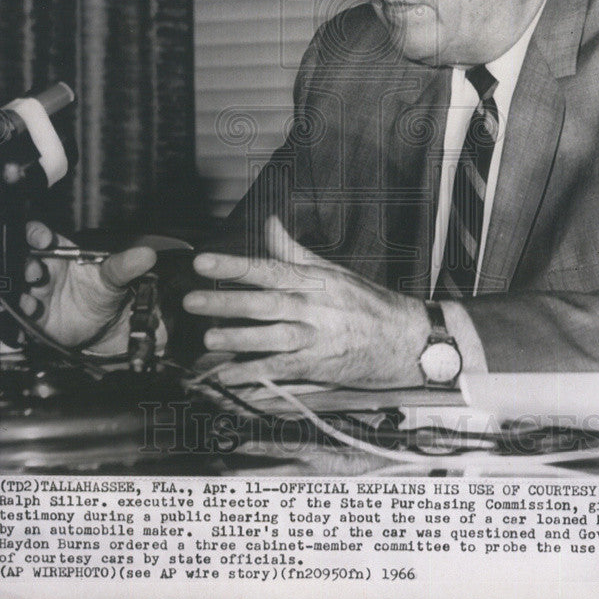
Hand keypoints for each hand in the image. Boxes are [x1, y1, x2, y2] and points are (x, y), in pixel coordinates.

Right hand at [22, 222, 158, 354]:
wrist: (105, 323)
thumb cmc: (103, 291)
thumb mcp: (115, 278)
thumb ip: (125, 265)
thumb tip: (146, 255)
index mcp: (59, 254)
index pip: (40, 237)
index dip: (36, 235)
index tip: (42, 239)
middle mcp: (43, 271)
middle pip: (24, 262)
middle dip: (25, 265)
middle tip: (34, 270)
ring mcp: (36, 294)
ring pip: (19, 288)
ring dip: (19, 292)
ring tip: (30, 299)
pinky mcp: (34, 317)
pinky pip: (21, 315)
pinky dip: (21, 316)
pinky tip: (30, 315)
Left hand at [183, 216, 430, 387]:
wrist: (406, 339)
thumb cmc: (368, 304)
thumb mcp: (333, 270)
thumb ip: (294, 249)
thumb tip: (269, 223)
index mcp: (314, 281)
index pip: (268, 268)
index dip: (234, 265)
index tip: (204, 262)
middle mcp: (312, 308)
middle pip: (263, 304)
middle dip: (225, 302)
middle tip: (192, 300)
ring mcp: (315, 339)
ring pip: (270, 338)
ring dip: (238, 338)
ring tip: (208, 339)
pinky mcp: (317, 366)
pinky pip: (280, 370)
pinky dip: (254, 374)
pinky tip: (229, 375)